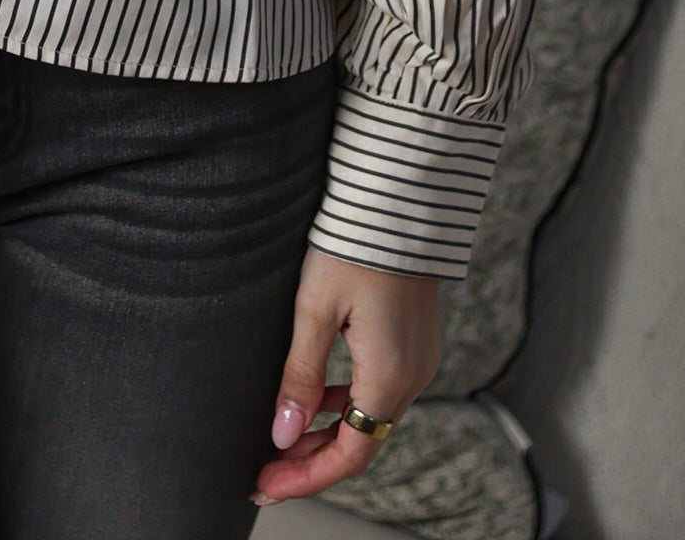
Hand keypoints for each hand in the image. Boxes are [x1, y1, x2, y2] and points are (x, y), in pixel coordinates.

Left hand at [252, 250, 440, 507]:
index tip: (266, 485)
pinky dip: (347, 405)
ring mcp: (418, 360)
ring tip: (284, 437)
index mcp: (390, 376)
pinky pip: (381, 391)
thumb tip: (283, 434)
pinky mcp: (414, 342)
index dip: (307, 477)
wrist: (398, 198)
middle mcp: (413, 377)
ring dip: (329, 434)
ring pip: (371, 418)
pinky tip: (317, 397)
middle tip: (267, 470)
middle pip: (362, 442)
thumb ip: (300, 375)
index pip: (350, 454)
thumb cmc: (354, 244)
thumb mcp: (315, 308)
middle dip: (313, 461)